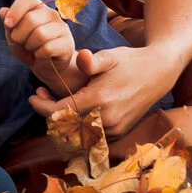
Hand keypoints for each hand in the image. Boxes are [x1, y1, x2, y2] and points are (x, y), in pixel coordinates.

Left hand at [0, 0, 79, 87]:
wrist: (45, 65)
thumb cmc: (28, 47)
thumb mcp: (13, 36)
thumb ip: (8, 23)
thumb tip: (3, 11)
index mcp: (37, 7)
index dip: (15, 10)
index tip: (8, 24)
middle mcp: (51, 13)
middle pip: (30, 19)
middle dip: (19, 35)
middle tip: (22, 42)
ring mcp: (61, 27)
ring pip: (40, 34)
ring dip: (30, 45)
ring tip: (32, 48)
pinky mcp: (68, 43)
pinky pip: (48, 48)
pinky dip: (39, 54)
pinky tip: (42, 55)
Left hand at [28, 45, 177, 136]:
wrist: (159, 73)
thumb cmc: (130, 62)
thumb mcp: (110, 56)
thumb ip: (92, 60)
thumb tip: (82, 58)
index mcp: (100, 100)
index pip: (61, 111)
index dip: (42, 106)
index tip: (32, 96)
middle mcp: (107, 119)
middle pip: (66, 125)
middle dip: (49, 113)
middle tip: (40, 95)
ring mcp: (114, 129)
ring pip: (77, 133)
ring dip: (62, 121)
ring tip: (53, 102)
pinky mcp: (119, 133)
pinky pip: (90, 136)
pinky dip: (77, 127)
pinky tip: (71, 111)